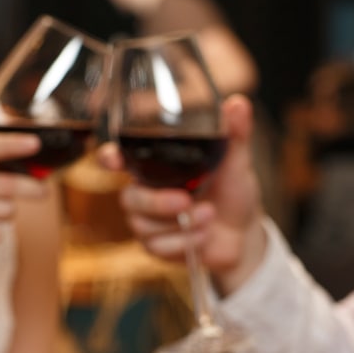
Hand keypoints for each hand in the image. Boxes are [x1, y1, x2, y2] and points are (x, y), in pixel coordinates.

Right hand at [104, 93, 267, 294]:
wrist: (244, 235)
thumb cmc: (233, 192)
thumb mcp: (236, 162)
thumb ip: (234, 135)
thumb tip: (238, 104)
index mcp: (158, 167)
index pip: (121, 159)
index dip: (109, 158)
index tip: (112, 158)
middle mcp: (147, 193)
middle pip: (129, 198)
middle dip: (156, 202)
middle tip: (185, 200)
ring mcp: (150, 222)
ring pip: (142, 226)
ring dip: (181, 224)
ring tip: (210, 215)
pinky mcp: (159, 247)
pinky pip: (158, 247)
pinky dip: (185, 241)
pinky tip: (205, 235)